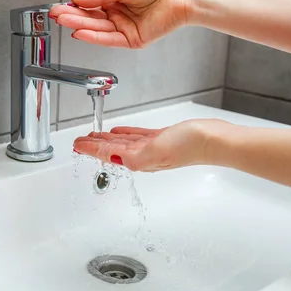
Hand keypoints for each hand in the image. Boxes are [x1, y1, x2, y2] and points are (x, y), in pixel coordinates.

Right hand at [49, 0, 194, 47]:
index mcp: (118, 2)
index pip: (91, 7)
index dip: (75, 8)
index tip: (60, 7)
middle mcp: (120, 17)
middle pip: (92, 19)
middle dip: (73, 17)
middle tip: (56, 15)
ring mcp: (125, 29)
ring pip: (98, 29)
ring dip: (79, 26)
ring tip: (63, 21)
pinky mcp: (132, 40)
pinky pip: (109, 40)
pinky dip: (94, 37)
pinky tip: (80, 33)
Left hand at [73, 119, 230, 171]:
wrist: (214, 140)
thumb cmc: (190, 147)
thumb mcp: (155, 152)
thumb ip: (133, 157)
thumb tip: (112, 159)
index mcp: (138, 160)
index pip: (106, 153)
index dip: (89, 149)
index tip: (75, 145)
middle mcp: (142, 155)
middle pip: (110, 149)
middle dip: (93, 145)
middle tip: (79, 141)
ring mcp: (152, 147)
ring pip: (121, 142)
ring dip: (106, 139)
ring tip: (93, 136)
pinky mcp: (161, 138)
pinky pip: (137, 135)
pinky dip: (125, 133)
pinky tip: (118, 131)